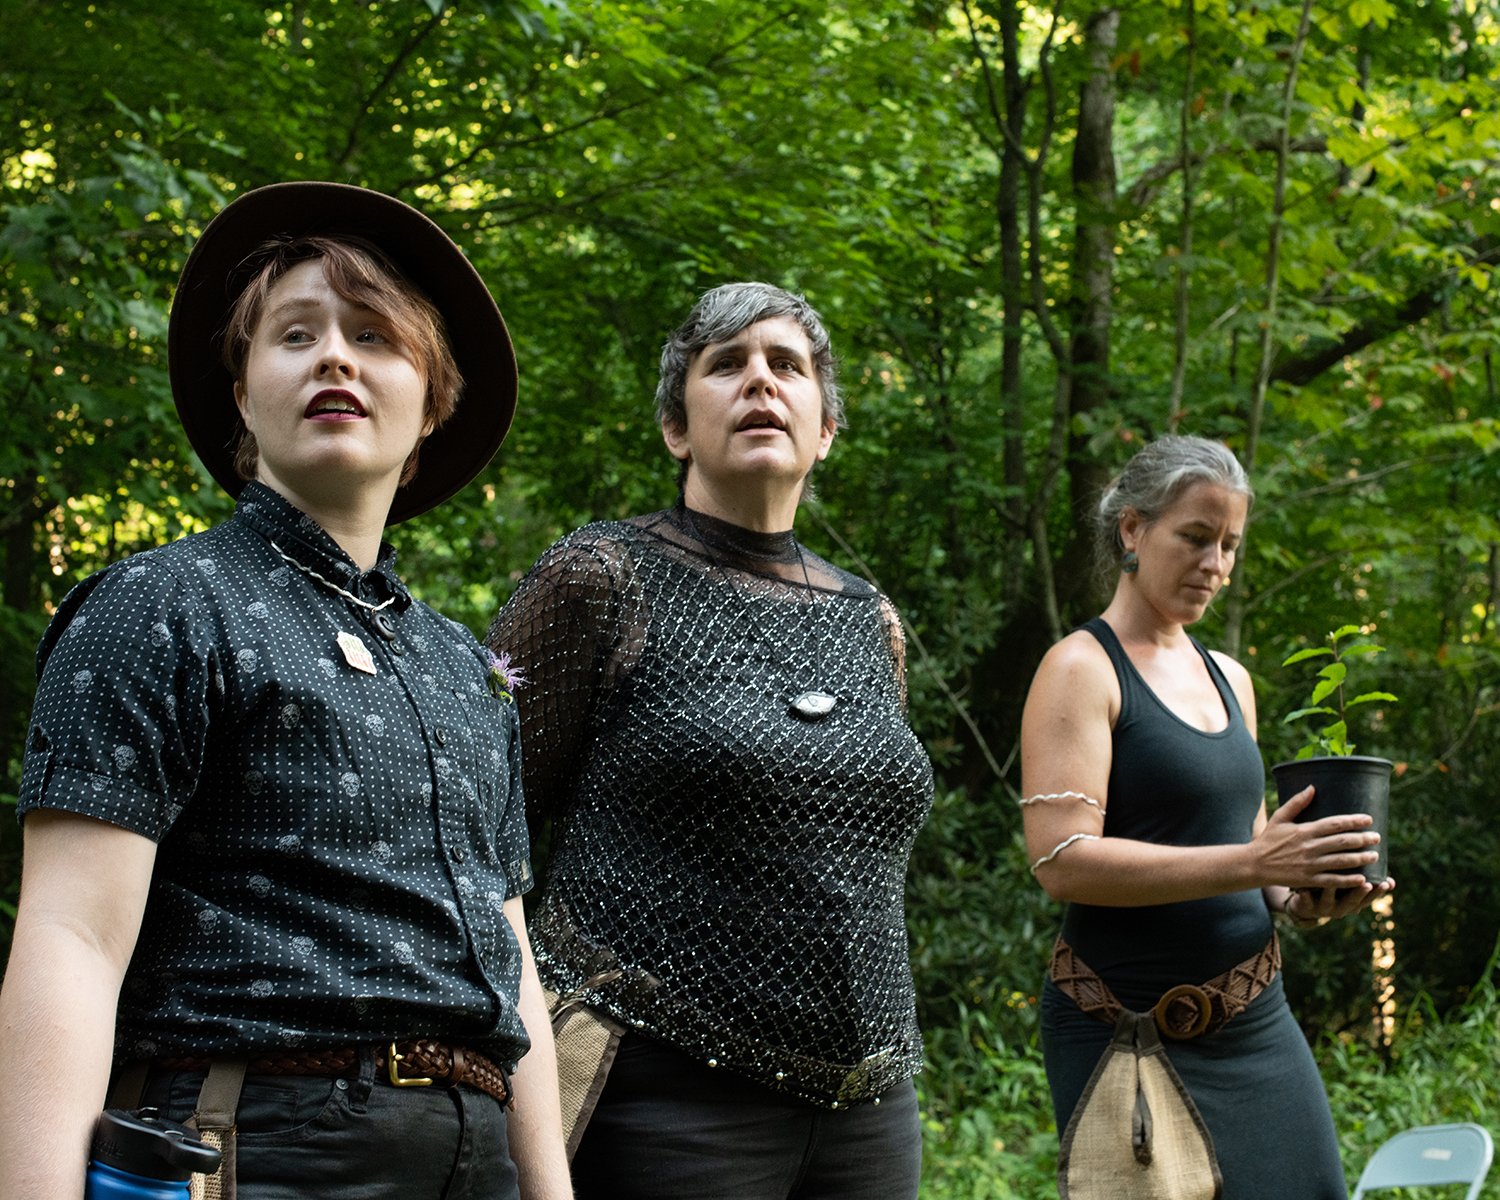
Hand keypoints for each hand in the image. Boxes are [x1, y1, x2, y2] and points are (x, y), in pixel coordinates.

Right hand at [1255, 785, 1381, 888]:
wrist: (1255, 864)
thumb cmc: (1268, 839)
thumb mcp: (1280, 818)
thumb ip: (1296, 803)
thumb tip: (1313, 787)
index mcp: (1304, 831)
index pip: (1334, 824)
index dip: (1353, 821)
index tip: (1369, 819)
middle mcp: (1309, 847)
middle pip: (1342, 842)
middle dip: (1363, 839)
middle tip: (1377, 838)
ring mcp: (1310, 864)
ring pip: (1341, 861)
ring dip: (1360, 858)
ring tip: (1374, 856)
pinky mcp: (1308, 879)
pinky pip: (1332, 881)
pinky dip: (1348, 881)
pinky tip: (1362, 879)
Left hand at [1287, 876, 1395, 926]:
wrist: (1305, 907)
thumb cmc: (1333, 891)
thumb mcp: (1349, 887)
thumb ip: (1364, 878)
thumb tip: (1391, 877)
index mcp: (1352, 902)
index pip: (1369, 898)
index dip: (1378, 892)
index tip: (1387, 883)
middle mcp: (1340, 907)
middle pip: (1352, 901)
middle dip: (1359, 893)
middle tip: (1367, 883)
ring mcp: (1323, 907)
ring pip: (1328, 900)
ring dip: (1331, 892)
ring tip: (1333, 884)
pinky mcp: (1306, 906)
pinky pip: (1305, 901)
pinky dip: (1305, 896)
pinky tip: (1303, 890)